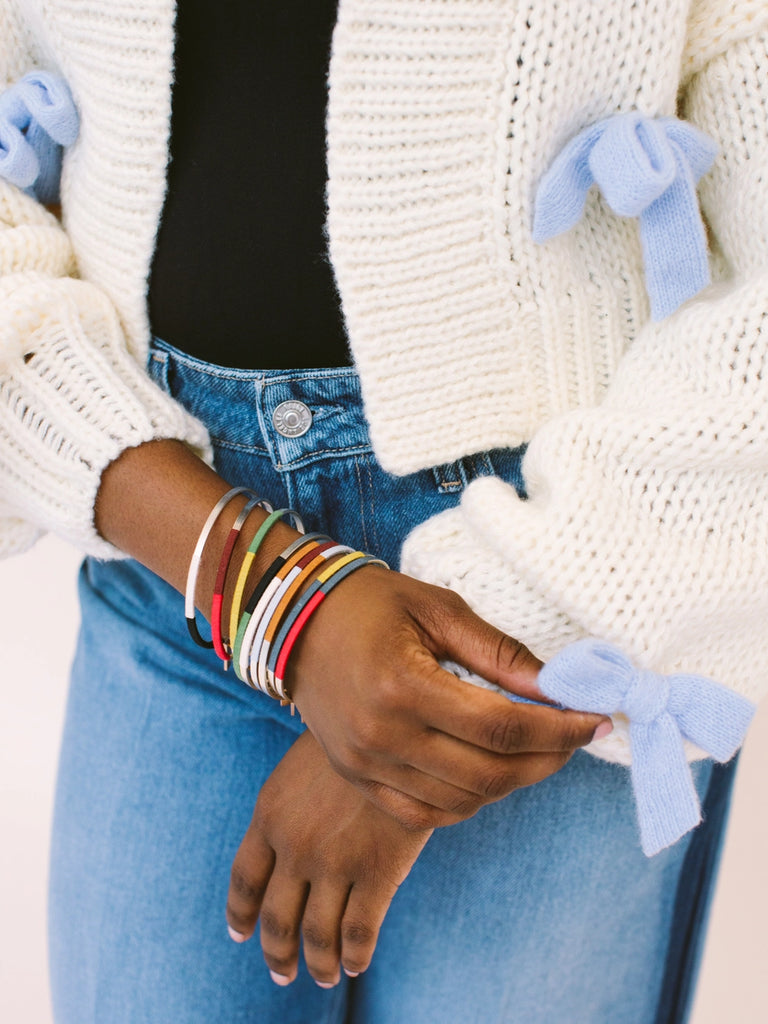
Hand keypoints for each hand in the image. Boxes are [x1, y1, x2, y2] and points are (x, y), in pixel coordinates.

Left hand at [226, 730, 431, 986]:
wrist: (394, 721)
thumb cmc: (351, 736)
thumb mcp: (301, 766)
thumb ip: (287, 809)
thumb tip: (281, 844)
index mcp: (268, 816)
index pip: (244, 881)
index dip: (241, 914)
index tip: (241, 934)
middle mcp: (294, 846)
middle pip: (278, 920)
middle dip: (277, 954)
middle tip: (281, 974)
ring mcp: (334, 862)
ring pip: (318, 935)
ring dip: (319, 964)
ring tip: (325, 977)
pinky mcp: (378, 871)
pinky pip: (360, 932)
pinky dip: (355, 956)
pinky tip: (357, 963)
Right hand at [287, 566, 608, 828]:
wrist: (297, 622)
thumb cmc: (369, 604)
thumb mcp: (438, 608)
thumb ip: (498, 651)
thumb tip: (557, 685)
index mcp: (402, 685)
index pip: (501, 725)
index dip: (559, 727)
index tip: (596, 718)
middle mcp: (381, 736)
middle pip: (490, 772)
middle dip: (549, 758)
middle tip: (579, 735)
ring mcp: (366, 765)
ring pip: (464, 800)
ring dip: (515, 781)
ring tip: (542, 751)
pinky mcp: (359, 779)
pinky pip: (426, 814)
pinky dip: (470, 801)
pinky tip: (492, 774)